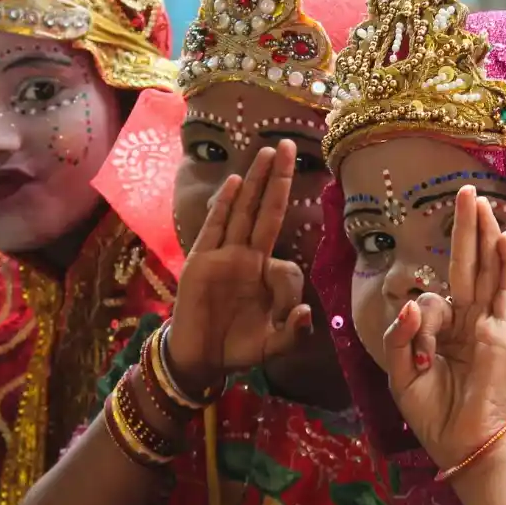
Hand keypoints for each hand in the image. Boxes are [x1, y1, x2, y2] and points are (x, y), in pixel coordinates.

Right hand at [165, 139, 311, 393]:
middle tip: (290, 145)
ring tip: (269, 152)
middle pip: (267, 211)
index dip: (291, 290)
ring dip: (256, 182)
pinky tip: (237, 182)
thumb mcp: (272, 346)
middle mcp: (247, 259)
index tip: (289, 316)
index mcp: (266, 276)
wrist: (199, 358)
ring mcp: (224, 257)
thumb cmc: (237, 349)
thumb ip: (292, 333)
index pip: (287, 265)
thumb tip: (306, 313)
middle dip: (279, 179)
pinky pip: (215, 228)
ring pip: (243, 212)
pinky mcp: (202, 262)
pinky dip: (225, 206)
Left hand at [382, 186, 505, 469]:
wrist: (463, 446)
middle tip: (465, 191)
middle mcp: (468, 323)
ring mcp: (488, 326)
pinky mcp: (502, 335)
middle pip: (467, 266)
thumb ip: (401, 335)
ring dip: (486, 235)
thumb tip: (413, 300)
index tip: (416, 349)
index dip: (417, 313)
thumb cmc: (433, 415)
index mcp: (444, 333)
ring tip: (482, 201)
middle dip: (465, 229)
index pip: (431, 300)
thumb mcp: (401, 374)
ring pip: (489, 271)